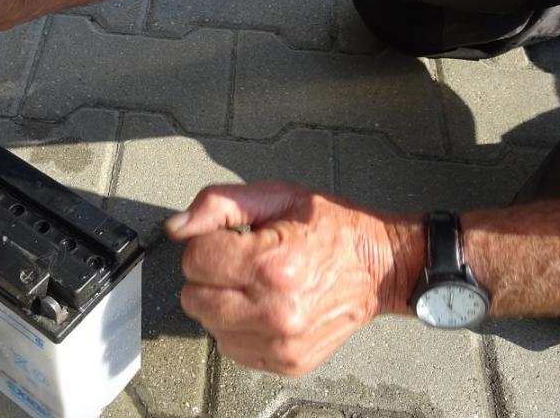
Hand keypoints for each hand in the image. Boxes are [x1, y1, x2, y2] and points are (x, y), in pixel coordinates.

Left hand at [164, 182, 404, 375]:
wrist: (382, 268)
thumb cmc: (333, 229)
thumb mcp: (277, 196)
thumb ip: (220, 204)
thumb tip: (177, 226)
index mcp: (273, 263)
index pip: (194, 260)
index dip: (208, 243)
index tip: (232, 239)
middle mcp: (276, 310)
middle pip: (194, 298)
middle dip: (210, 275)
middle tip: (241, 262)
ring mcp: (282, 343)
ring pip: (208, 325)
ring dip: (222, 303)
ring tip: (255, 285)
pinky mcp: (287, 362)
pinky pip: (231, 348)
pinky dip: (238, 327)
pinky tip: (263, 307)